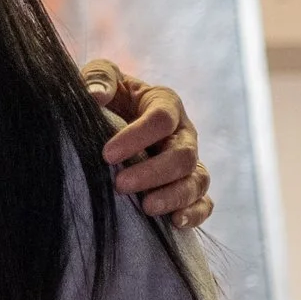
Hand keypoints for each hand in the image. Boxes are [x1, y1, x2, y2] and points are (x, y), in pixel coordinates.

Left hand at [80, 59, 210, 228]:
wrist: (114, 118)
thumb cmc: (110, 96)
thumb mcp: (102, 77)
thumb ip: (99, 76)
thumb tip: (96, 95)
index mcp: (164, 103)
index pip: (161, 119)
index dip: (137, 137)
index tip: (107, 155)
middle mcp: (183, 132)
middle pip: (183, 155)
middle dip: (153, 172)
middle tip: (120, 185)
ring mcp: (190, 161)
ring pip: (197, 180)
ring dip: (173, 196)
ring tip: (146, 208)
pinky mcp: (190, 186)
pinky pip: (204, 202)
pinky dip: (194, 213)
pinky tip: (174, 222)